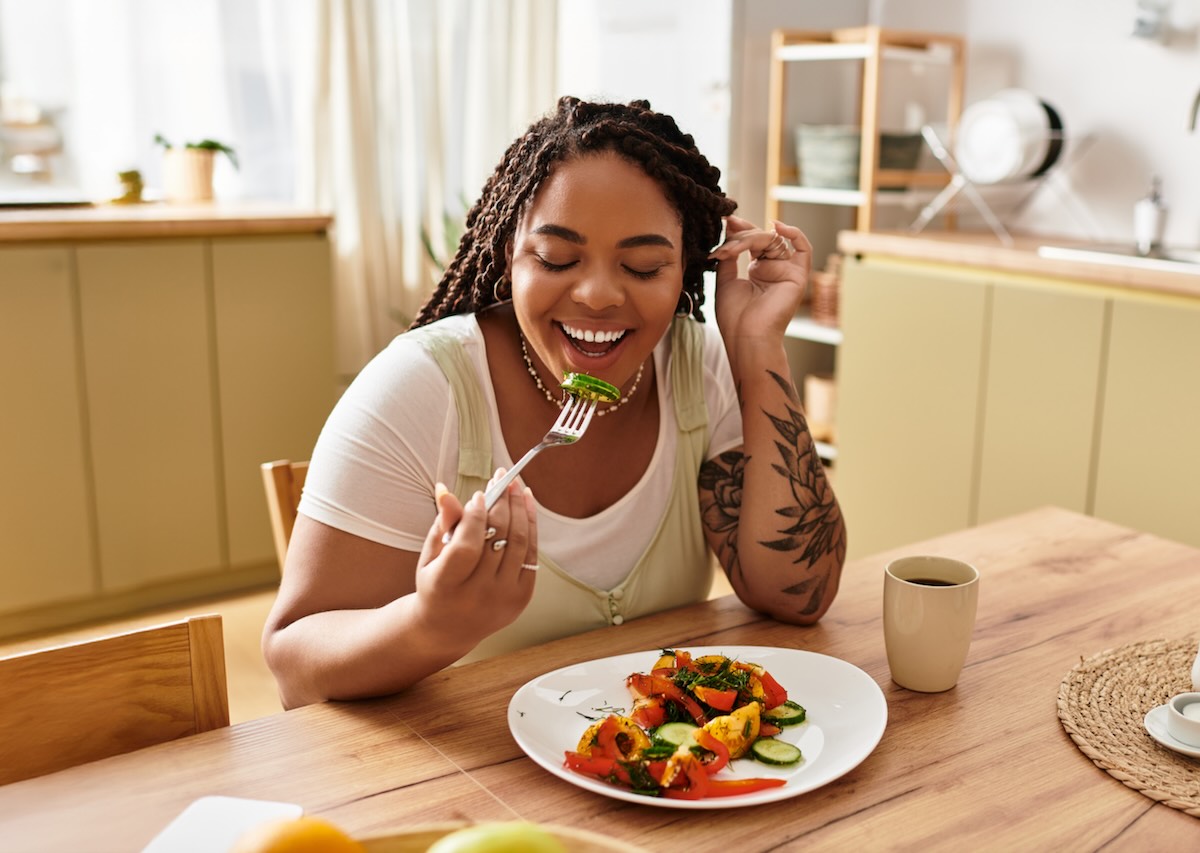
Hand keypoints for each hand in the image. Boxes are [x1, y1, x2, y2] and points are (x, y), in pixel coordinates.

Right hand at [413, 473, 537, 644]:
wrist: (448, 628)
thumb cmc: (435, 584)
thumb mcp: (430, 556)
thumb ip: (442, 524)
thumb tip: (445, 490)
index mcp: (446, 586)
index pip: (467, 546)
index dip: (476, 517)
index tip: (479, 494)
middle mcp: (477, 596)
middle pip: (497, 540)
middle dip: (501, 503)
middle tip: (502, 478)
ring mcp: (503, 599)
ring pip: (518, 543)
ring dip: (519, 509)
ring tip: (515, 486)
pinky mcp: (521, 598)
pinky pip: (531, 555)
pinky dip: (530, 526)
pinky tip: (526, 505)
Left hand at [708, 216, 810, 351]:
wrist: (746, 337)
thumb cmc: (734, 317)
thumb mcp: (725, 280)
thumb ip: (729, 257)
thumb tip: (729, 234)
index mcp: (759, 271)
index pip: (752, 242)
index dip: (739, 231)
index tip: (724, 222)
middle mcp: (775, 269)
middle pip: (761, 239)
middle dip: (740, 237)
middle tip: (723, 244)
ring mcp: (787, 271)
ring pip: (773, 241)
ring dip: (750, 240)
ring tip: (730, 250)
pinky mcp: (798, 276)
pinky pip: (803, 249)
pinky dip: (794, 233)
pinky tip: (777, 226)